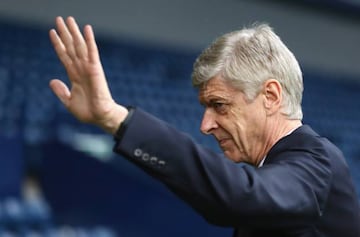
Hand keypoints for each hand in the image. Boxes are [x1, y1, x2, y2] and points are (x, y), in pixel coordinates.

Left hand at [49, 16, 127, 133]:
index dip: (58, 44)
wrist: (100, 117)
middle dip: (65, 33)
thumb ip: (61, 91)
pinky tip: (87, 28)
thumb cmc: (88, 112)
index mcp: (74, 76)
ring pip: (79, 46)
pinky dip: (90, 40)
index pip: (64, 56)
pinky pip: (92, 52)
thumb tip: (52, 80)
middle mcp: (81, 69)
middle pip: (71, 47)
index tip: (52, 32)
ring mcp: (88, 68)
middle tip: (59, 19)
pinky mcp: (96, 69)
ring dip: (74, 32)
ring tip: (69, 19)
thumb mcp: (68, 102)